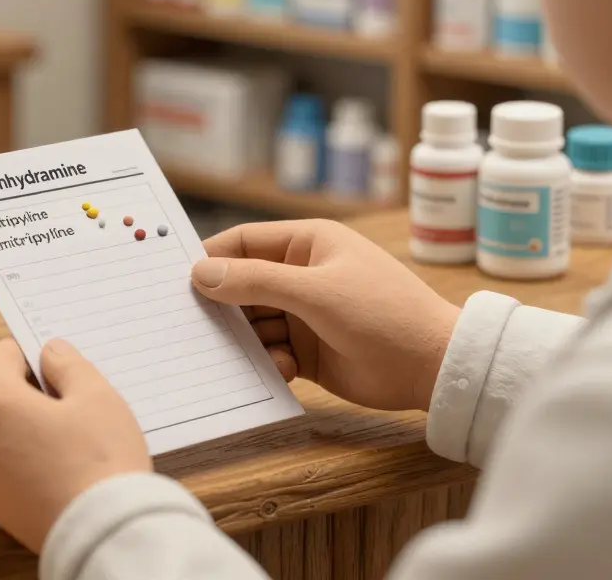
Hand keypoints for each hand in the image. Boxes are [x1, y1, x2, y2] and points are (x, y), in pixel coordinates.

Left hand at [0, 337, 151, 551]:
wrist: (104, 533)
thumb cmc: (102, 460)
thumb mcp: (96, 395)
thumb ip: (67, 364)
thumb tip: (49, 351)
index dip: (28, 353)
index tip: (56, 365)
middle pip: (0, 398)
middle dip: (31, 396)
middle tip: (74, 408)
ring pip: (2, 436)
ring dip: (28, 432)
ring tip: (72, 445)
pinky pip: (6, 471)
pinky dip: (27, 466)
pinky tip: (61, 473)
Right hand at [192, 220, 460, 411]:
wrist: (434, 368)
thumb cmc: (383, 314)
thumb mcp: (315, 292)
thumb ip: (255, 282)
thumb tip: (200, 273)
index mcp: (308, 243)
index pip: (244, 242)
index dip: (211, 258)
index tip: (176, 280)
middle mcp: (303, 275)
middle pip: (243, 286)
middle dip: (222, 306)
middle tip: (191, 326)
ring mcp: (306, 314)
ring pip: (254, 323)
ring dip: (245, 340)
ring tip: (234, 356)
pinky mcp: (309, 351)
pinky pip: (270, 353)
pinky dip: (267, 362)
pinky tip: (281, 370)